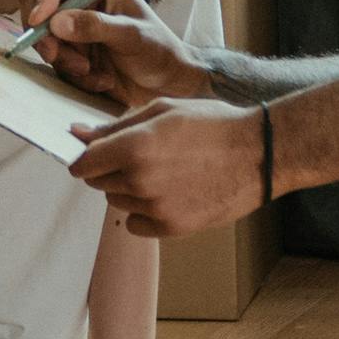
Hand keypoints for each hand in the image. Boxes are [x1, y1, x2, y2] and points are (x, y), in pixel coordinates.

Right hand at [24, 0, 210, 107]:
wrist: (168, 85)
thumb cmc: (159, 51)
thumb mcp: (132, 35)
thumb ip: (95, 26)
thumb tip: (56, 23)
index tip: (40, 20)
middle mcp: (78, 0)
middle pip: (32, 0)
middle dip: (40, 31)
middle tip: (53, 53)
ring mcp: (70, 27)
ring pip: (41, 37)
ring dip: (62, 59)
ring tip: (91, 72)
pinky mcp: (70, 53)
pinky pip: (55, 62)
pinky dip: (73, 75)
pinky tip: (101, 80)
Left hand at [69, 97, 263, 236]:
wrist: (260, 153)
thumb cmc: (213, 123)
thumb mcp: (162, 110)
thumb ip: (115, 126)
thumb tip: (77, 134)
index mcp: (134, 146)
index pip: (83, 164)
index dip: (85, 158)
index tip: (95, 154)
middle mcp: (140, 180)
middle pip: (98, 183)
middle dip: (108, 169)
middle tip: (137, 156)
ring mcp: (156, 207)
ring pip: (117, 202)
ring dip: (126, 189)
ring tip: (160, 172)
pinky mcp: (173, 227)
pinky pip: (136, 224)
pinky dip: (143, 212)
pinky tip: (166, 194)